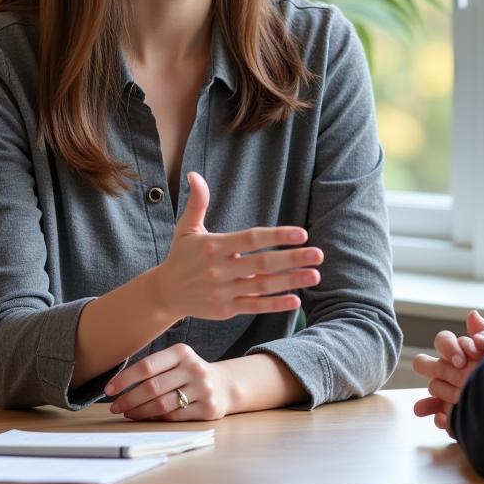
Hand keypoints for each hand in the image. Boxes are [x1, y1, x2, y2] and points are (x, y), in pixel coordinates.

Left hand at [105, 344, 232, 420]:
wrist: (225, 385)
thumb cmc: (190, 374)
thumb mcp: (178, 361)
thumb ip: (154, 368)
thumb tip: (118, 385)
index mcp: (182, 352)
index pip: (147, 366)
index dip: (125, 379)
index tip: (109, 389)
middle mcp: (194, 368)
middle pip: (152, 387)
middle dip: (128, 399)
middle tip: (115, 406)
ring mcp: (203, 388)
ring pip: (161, 404)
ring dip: (139, 411)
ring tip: (128, 413)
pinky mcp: (208, 408)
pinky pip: (174, 416)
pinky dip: (156, 419)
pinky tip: (147, 417)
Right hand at [149, 172, 322, 323]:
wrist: (165, 293)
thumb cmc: (182, 256)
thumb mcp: (187, 229)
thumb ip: (197, 203)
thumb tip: (195, 174)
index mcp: (214, 246)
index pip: (251, 239)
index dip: (277, 236)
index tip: (302, 233)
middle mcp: (220, 269)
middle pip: (262, 264)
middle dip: (293, 259)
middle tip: (319, 254)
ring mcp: (223, 291)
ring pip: (262, 286)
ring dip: (291, 281)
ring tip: (315, 274)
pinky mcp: (226, 309)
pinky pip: (254, 306)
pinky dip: (275, 304)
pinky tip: (296, 300)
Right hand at [413, 310, 483, 435]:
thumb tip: (472, 316)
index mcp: (463, 351)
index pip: (442, 341)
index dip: (448, 348)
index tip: (461, 360)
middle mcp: (453, 371)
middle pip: (427, 364)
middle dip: (439, 369)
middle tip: (460, 378)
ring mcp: (451, 394)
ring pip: (433, 388)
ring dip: (442, 393)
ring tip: (457, 400)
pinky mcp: (456, 418)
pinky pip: (440, 418)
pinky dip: (441, 419)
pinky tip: (447, 419)